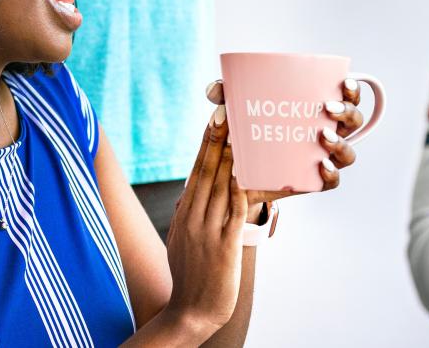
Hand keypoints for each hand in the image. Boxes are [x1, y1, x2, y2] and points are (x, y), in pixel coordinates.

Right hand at [165, 113, 246, 336]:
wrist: (189, 313)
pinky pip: (234, 211)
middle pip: (206, 172)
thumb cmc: (189, 275)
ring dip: (230, 158)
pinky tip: (247, 173)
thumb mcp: (181, 238)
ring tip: (239, 133)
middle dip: (216, 141)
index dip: (204, 145)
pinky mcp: (224, 245)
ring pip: (220, 186)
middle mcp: (192, 217)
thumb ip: (189, 213)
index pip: (195, 172)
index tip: (212, 122)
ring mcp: (207, 230)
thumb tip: (195, 191)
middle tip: (224, 114)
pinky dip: (241, 190)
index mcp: (183, 214)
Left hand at [205, 79, 361, 204]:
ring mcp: (322, 158)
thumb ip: (224, 95)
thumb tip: (216, 88)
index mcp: (315, 110)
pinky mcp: (312, 181)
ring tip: (322, 137)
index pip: (345, 98)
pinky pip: (332, 181)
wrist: (237, 172)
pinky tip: (321, 166)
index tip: (344, 83)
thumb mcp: (235, 110)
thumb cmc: (245, 130)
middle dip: (348, 113)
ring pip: (347, 152)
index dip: (352, 90)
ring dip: (341, 143)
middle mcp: (325, 133)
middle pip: (353, 122)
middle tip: (328, 108)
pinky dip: (332, 174)